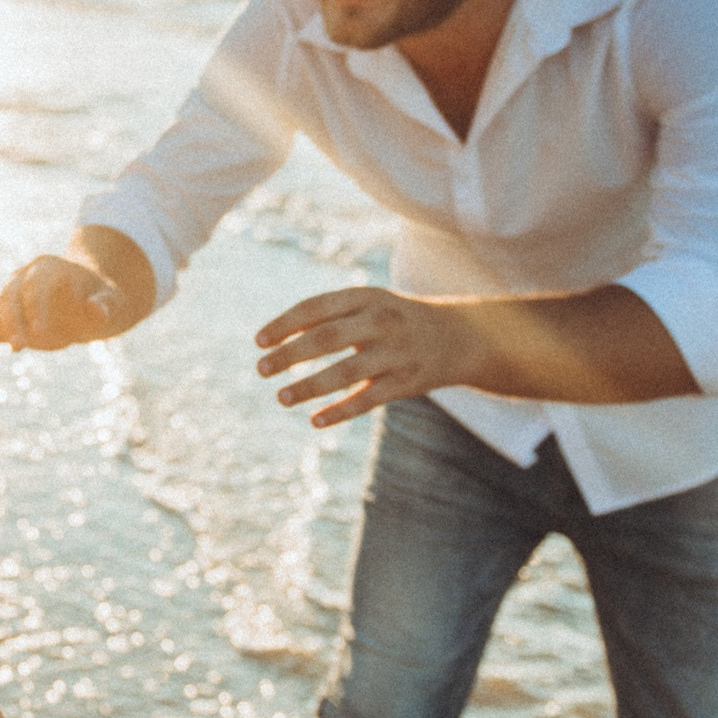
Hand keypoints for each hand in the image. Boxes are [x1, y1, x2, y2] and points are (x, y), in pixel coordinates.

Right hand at [0, 254, 121, 375]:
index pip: (34, 283)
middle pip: (7, 296)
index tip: (39, 332)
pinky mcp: (3, 321)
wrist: (84, 302)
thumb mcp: (111, 298)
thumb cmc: (99, 297)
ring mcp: (9, 300)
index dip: (34, 306)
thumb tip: (96, 311)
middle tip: (19, 348)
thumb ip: (106, 303)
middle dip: (11, 322)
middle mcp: (21, 279)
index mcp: (47, 268)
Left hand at [254, 286, 477, 426]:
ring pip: (345, 372)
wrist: (458, 336)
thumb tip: (276, 335)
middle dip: (290, 354)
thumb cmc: (395, 319)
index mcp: (365, 297)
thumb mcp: (367, 303)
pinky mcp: (406, 382)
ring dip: (310, 386)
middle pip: (326, 338)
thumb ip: (328, 314)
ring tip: (281, 398)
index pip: (316, 307)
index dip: (285, 324)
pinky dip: (341, 411)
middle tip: (260, 369)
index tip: (258, 341)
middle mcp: (380, 322)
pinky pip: (368, 399)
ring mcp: (395, 353)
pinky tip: (315, 420)